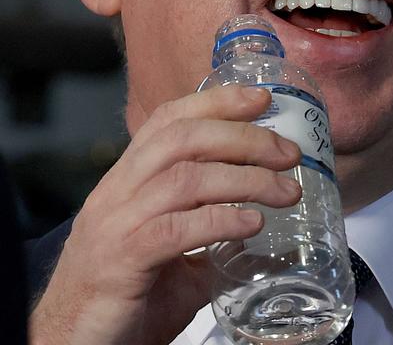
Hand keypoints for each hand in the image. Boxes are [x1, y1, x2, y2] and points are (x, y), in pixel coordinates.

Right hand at [29, 87, 302, 344]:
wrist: (76, 344)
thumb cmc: (127, 297)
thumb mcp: (174, 252)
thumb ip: (211, 231)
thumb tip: (264, 224)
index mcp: (127, 183)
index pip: (167, 121)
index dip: (216, 102)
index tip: (262, 99)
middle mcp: (116, 194)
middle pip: (182, 140)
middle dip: (244, 138)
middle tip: (290, 154)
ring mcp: (114, 225)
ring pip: (183, 179)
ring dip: (246, 179)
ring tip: (287, 192)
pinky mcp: (120, 261)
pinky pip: (174, 229)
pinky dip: (221, 221)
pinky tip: (252, 224)